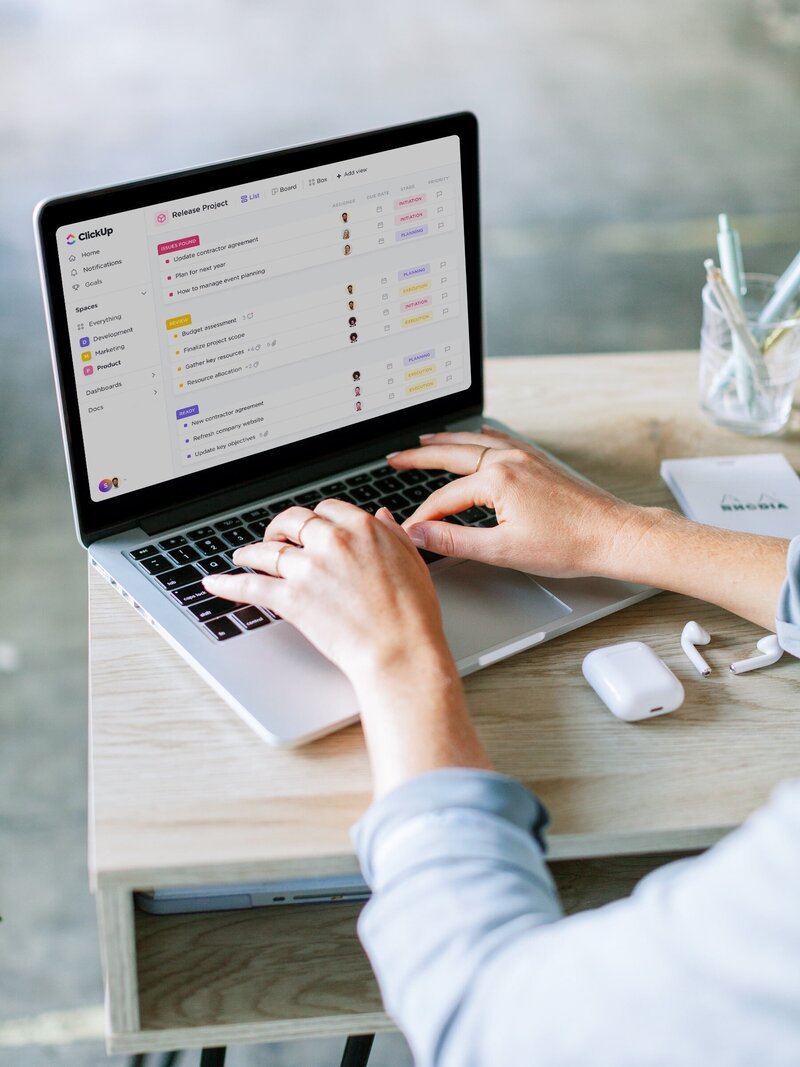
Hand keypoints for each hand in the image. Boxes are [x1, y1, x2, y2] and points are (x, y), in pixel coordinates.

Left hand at [202, 500, 490, 794]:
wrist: (400, 651)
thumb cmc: (412, 614)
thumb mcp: (412, 561)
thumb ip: (393, 534)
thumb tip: (381, 516)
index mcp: (363, 529)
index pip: (327, 509)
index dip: (316, 519)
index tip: (311, 528)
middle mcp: (332, 541)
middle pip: (292, 521)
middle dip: (280, 528)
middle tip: (274, 537)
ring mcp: (308, 569)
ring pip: (267, 551)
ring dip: (251, 552)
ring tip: (242, 556)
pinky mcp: (291, 598)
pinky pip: (251, 586)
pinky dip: (228, 585)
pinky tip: (215, 583)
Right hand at [390, 427, 642, 578]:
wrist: (615, 535)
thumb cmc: (568, 545)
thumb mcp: (502, 550)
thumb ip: (454, 541)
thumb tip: (418, 534)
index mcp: (497, 480)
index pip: (443, 498)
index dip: (421, 517)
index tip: (406, 531)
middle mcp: (509, 460)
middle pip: (451, 453)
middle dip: (419, 457)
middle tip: (394, 459)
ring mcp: (526, 457)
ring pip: (475, 441)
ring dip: (446, 440)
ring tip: (424, 441)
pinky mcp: (540, 461)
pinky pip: (499, 441)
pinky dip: (478, 438)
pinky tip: (475, 439)